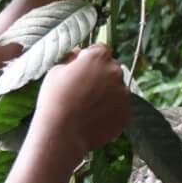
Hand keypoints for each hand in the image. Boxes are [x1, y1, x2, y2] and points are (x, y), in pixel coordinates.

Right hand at [32, 44, 128, 159]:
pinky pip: (119, 106)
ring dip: (107, 93)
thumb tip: (77, 53)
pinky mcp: (126, 112)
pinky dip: (110, 110)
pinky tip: (94, 117)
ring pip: (117, 88)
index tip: (81, 69)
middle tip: (84, 90)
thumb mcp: (56, 70)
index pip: (100, 50)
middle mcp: (116, 71)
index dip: (89, 59)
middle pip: (111, 68)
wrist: (63, 133)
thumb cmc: (55, 98)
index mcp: (99, 57)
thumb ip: (71, 57)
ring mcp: (124, 93)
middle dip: (100, 75)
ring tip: (88, 107)